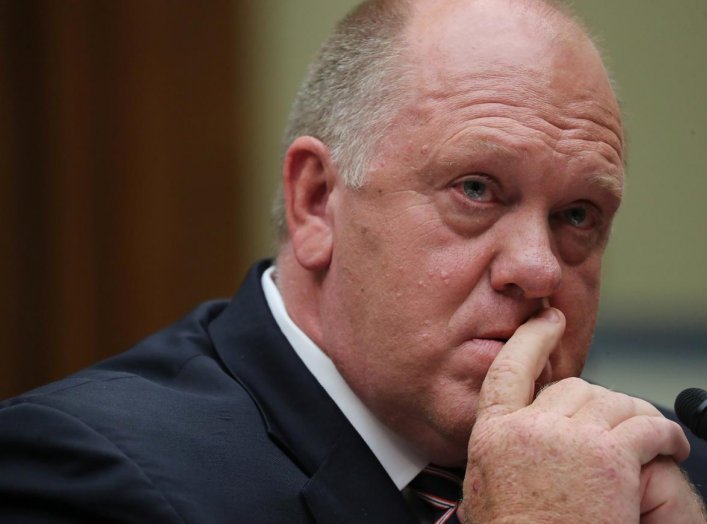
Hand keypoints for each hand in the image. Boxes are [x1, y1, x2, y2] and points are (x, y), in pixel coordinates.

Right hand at [458, 307, 702, 522]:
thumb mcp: (484, 486)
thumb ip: (497, 448)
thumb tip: (511, 435)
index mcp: (494, 432)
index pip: (511, 368)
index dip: (532, 339)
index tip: (549, 320)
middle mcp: (530, 427)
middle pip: (573, 386)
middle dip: (597, 402)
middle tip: (613, 422)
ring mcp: (571, 440)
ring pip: (613, 402)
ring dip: (635, 415)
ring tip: (650, 435)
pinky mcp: (610, 460)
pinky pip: (647, 428)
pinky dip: (666, 435)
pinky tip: (670, 445)